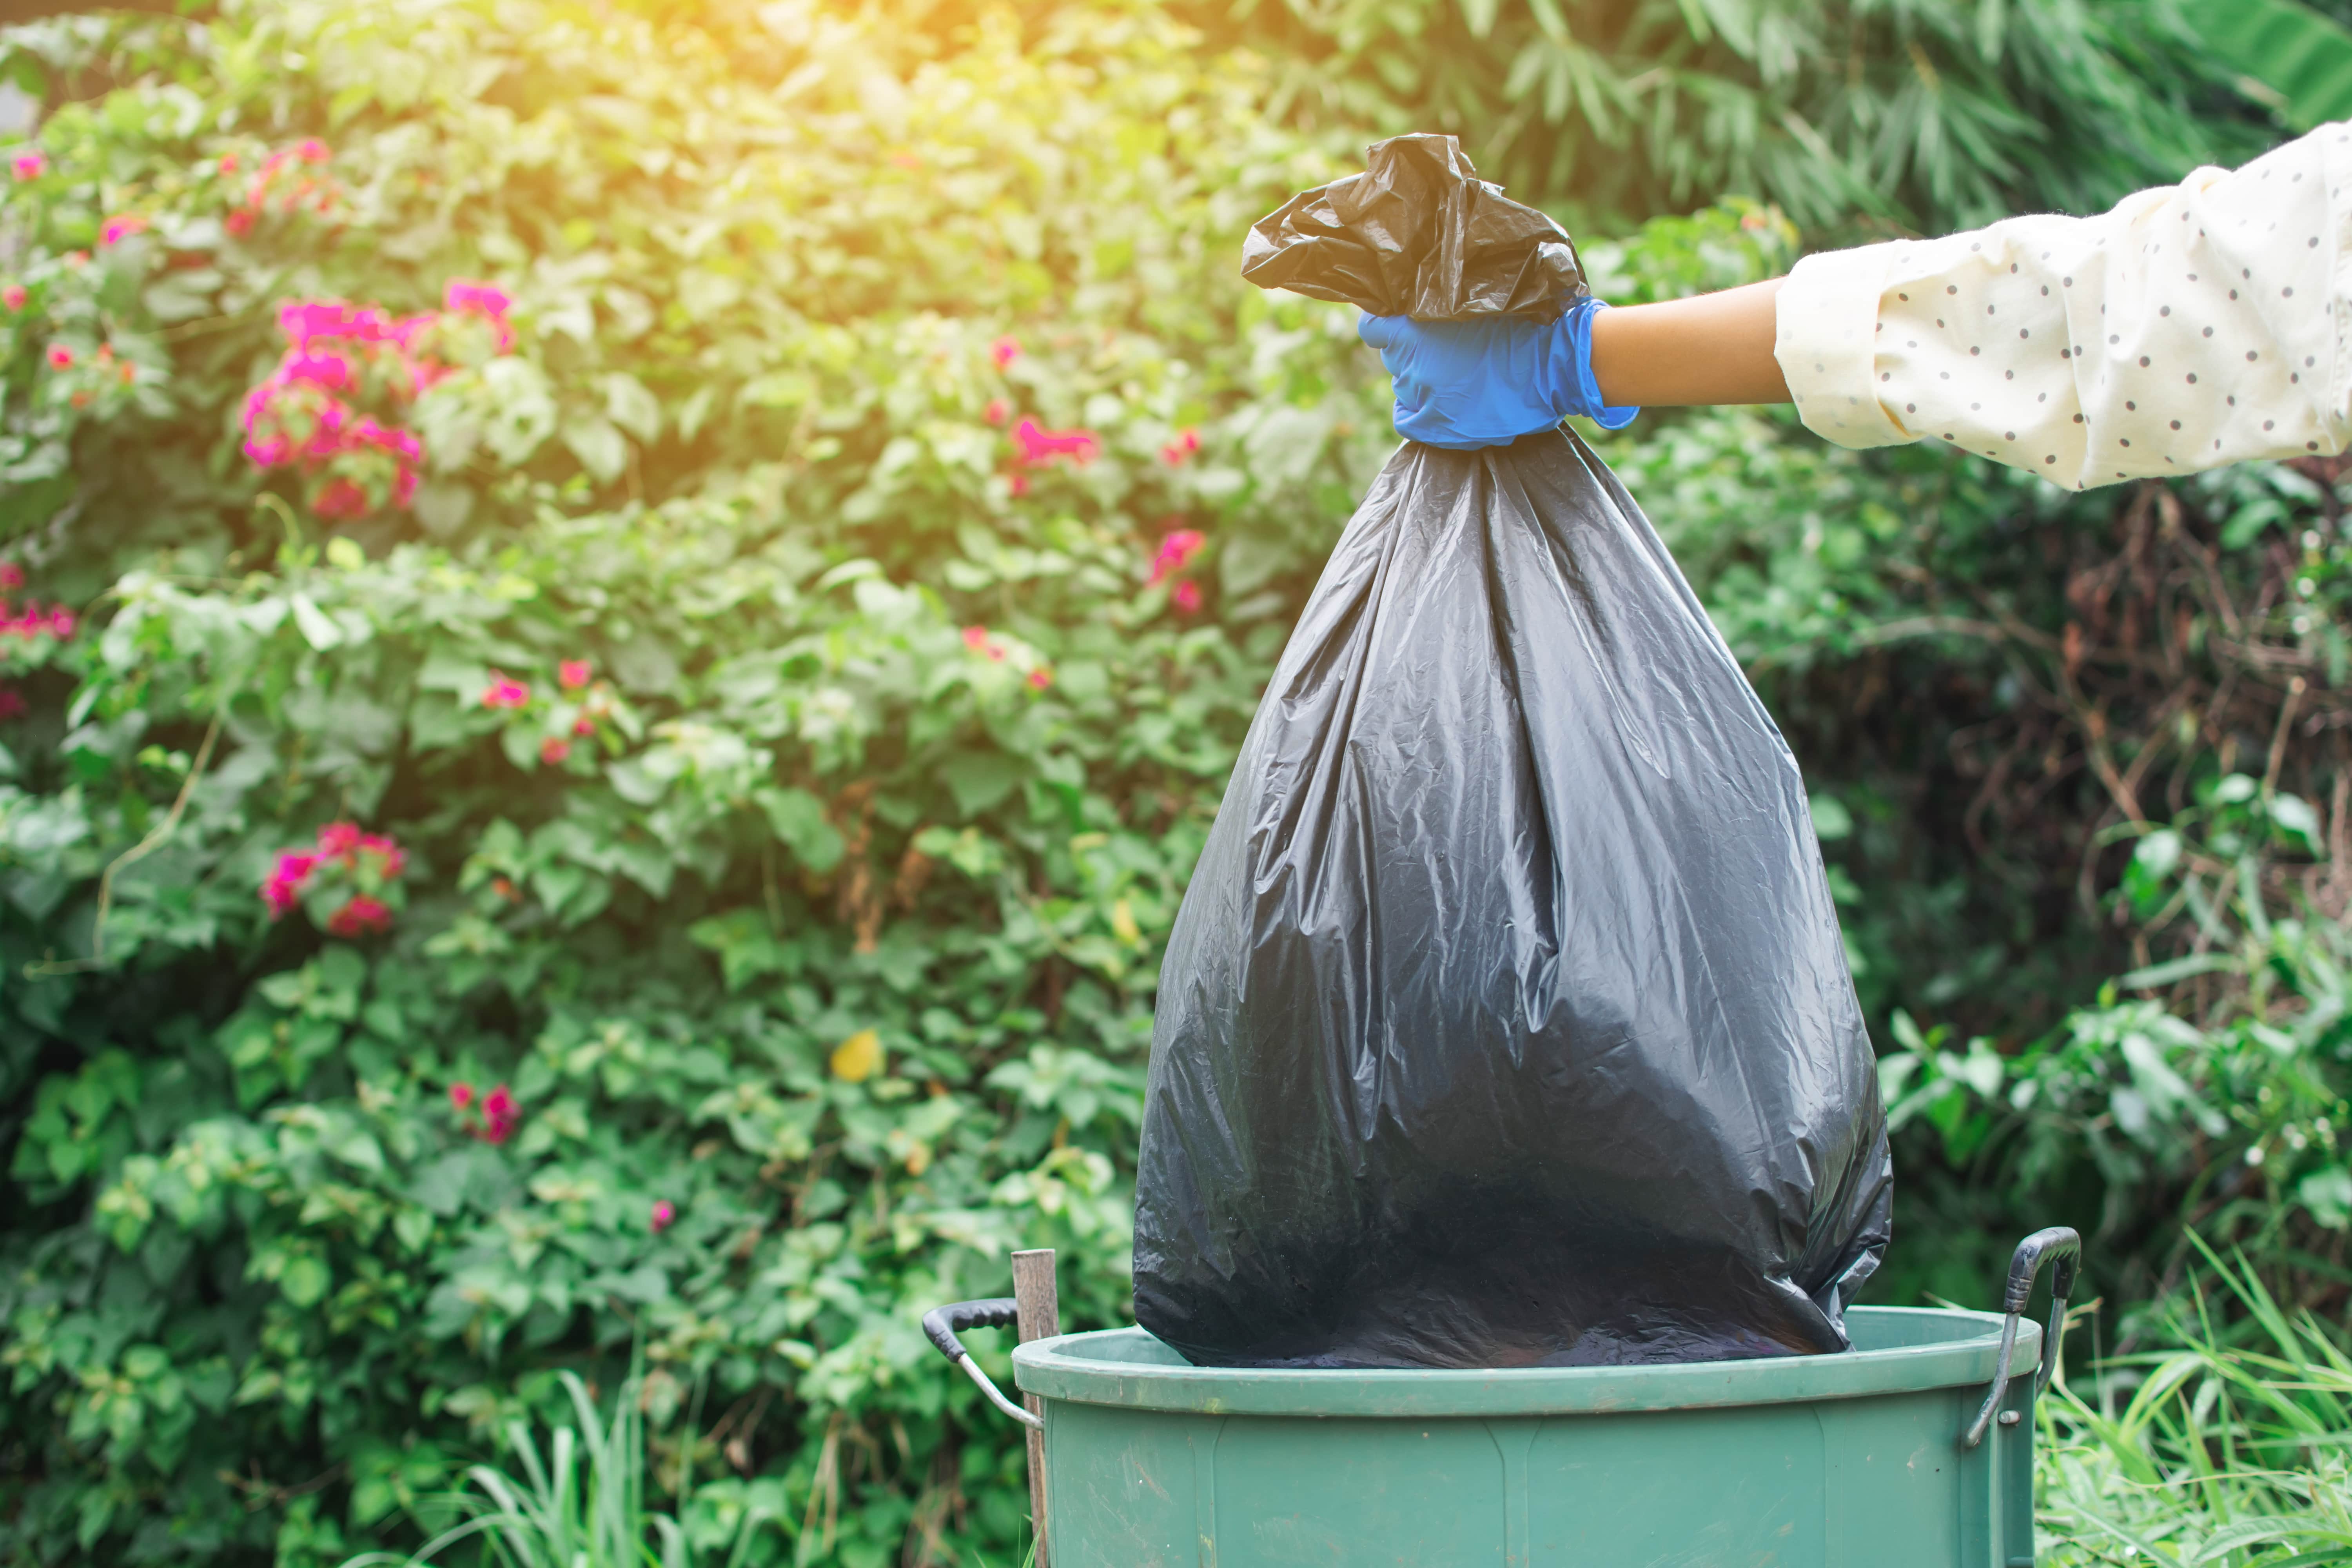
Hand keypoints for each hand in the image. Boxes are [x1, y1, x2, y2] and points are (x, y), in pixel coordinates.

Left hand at [1356, 297, 1636, 449]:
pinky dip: (1413, 411)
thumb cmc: (1520, 321)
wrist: (1552, 360)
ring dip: (1421, 379)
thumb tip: (1417, 307)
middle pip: (1394, 358)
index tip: (1397, 324)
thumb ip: (1439, 302)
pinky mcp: (1440, 425)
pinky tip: (1428, 404)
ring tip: (1453, 374)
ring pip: (1404, 385)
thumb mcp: (1474, 296)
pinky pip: (1407, 420)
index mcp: (1413, 328)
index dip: (1384, 326)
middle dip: (1412, 351)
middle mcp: (1411, 363)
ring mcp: (1424, 396)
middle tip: (1444, 346)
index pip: (1373, 328)